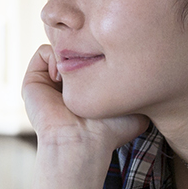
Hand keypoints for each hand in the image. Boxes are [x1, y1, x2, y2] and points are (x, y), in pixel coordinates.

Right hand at [22, 45, 147, 156]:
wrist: (82, 140)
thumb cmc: (108, 130)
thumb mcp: (133, 108)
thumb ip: (142, 91)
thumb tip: (154, 76)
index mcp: (84, 91)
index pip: (91, 60)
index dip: (101, 53)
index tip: (110, 59)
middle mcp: (66, 85)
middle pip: (74, 50)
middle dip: (83, 47)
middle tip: (93, 57)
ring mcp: (48, 82)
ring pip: (59, 48)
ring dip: (69, 53)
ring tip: (77, 72)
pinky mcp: (33, 80)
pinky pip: (44, 52)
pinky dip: (54, 55)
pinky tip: (62, 76)